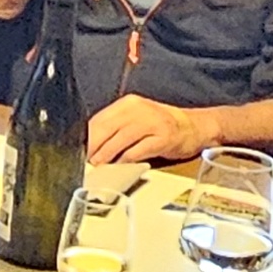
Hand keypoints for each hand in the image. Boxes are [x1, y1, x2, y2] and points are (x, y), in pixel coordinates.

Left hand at [84, 94, 213, 164]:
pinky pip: (138, 151)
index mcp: (128, 103)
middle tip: (84, 161)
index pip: (99, 120)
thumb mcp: (137, 119)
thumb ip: (116, 128)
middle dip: (92, 147)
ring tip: (98, 166)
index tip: (76, 151)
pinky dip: (126, 161)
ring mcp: (152, 122)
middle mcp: (138, 109)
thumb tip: (91, 145)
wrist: (195, 126)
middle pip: (106, 129)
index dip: (86, 137)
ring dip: (106, 156)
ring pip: (119, 140)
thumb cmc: (162, 126)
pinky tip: (120, 167)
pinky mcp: (163, 138)